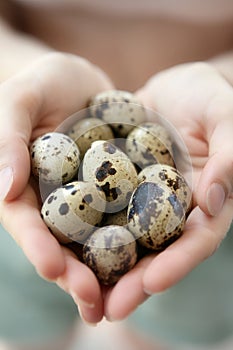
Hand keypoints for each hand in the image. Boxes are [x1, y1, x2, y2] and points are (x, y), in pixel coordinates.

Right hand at [0, 52, 112, 323]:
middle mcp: (56, 201)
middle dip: (76, 275)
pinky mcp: (117, 191)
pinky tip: (152, 256)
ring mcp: (88, 199)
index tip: (53, 270)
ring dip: (108, 271)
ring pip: (96, 241)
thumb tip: (2, 191)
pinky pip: (127, 215)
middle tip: (95, 303)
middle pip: (63, 244)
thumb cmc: (42, 83)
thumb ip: (7, 140)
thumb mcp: (21, 99)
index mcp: (25, 188)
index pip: (27, 224)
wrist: (81, 80)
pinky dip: (137, 237)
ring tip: (124, 297)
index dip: (37, 248)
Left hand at [103, 62, 232, 320]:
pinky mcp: (117, 183)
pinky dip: (85, 225)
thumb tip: (214, 201)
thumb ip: (228, 156)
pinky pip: (100, 205)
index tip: (152, 282)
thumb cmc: (211, 96)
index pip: (195, 240)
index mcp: (205, 200)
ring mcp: (142, 197)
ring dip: (105, 266)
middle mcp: (172, 206)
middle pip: (156, 250)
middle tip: (110, 308)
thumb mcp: (226, 116)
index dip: (177, 263)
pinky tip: (64, 243)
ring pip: (125, 236)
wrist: (176, 85)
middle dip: (135, 280)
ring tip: (81, 290)